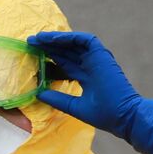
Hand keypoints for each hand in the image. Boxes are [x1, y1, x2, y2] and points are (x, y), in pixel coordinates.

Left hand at [26, 31, 152, 153]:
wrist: (123, 115)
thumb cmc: (104, 115)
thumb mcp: (74, 107)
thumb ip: (57, 99)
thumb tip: (39, 94)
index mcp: (86, 77)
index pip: (64, 64)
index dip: (48, 60)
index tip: (32, 58)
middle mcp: (90, 66)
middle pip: (65, 52)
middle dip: (47, 47)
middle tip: (29, 43)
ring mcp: (96, 59)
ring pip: (72, 44)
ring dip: (55, 40)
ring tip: (37, 38)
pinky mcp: (101, 54)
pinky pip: (84, 40)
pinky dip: (69, 38)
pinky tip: (52, 39)